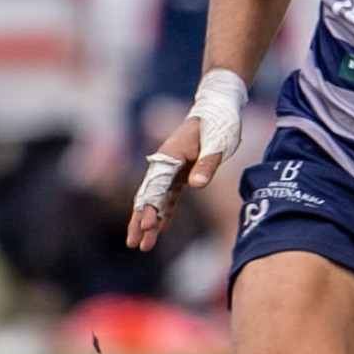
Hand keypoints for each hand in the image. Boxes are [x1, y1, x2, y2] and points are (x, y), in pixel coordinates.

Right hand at [125, 115, 225, 251]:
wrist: (218, 108)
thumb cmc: (218, 123)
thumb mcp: (217, 143)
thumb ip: (207, 164)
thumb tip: (196, 184)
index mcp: (170, 155)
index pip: (156, 186)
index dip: (151, 207)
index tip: (148, 226)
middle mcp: (165, 162)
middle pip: (148, 195)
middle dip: (140, 221)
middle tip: (135, 243)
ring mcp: (171, 168)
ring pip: (155, 199)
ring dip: (149, 221)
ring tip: (142, 245)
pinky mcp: (180, 172)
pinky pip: (168, 196)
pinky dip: (164, 213)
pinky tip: (160, 231)